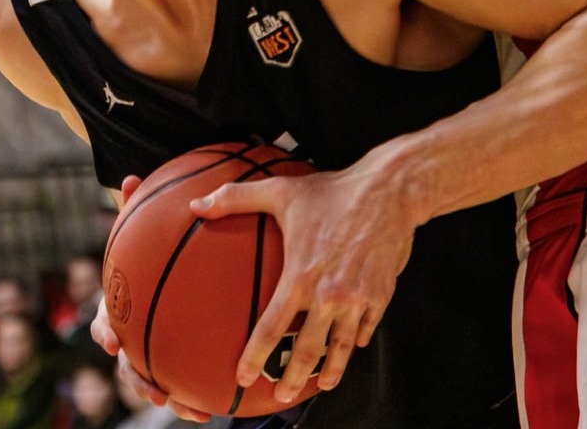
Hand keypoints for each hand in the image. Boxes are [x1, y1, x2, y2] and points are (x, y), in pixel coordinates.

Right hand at [99, 175, 215, 422]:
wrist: (159, 267)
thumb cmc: (149, 246)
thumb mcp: (145, 225)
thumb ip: (138, 207)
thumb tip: (132, 178)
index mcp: (119, 305)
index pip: (106, 320)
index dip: (105, 331)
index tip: (109, 340)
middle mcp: (130, 332)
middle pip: (127, 361)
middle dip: (138, 379)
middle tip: (155, 390)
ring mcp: (150, 349)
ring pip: (154, 379)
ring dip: (172, 397)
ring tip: (194, 410)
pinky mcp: (174, 359)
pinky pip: (184, 381)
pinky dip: (196, 395)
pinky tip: (219, 405)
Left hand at [191, 166, 417, 403]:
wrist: (390, 191)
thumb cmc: (332, 190)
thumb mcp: (280, 190)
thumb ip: (235, 198)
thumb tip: (196, 204)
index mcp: (300, 276)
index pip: (271, 328)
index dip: (254, 357)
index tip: (243, 377)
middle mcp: (329, 294)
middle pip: (308, 350)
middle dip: (293, 379)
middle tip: (282, 396)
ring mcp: (357, 298)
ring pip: (340, 348)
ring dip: (329, 371)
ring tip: (320, 384)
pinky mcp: (380, 296)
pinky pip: (365, 328)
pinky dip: (355, 342)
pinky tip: (349, 348)